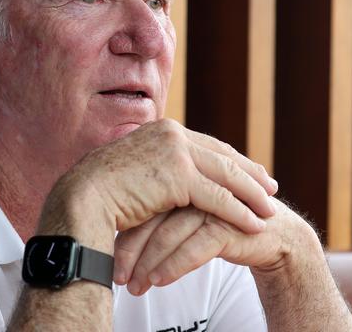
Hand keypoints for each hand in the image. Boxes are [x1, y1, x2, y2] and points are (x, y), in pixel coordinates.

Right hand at [40, 119, 277, 252]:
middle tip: (270, 187)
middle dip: (249, 173)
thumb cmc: (101, 191)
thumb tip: (167, 181)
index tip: (249, 171)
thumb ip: (154, 168)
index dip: (230, 159)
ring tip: (269, 210)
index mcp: (160, 129)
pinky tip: (255, 223)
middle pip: (222, 155)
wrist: (81, 197)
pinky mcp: (178, 174)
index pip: (205, 144)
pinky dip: (240, 212)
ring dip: (252, 194)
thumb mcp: (133, 171)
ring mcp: (175, 150)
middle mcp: (171, 133)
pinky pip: (218, 196)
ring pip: (226, 174)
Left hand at [113, 198, 309, 294]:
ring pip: (171, 232)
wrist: (275, 236)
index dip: (124, 229)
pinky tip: (159, 281)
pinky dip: (174, 265)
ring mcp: (214, 201)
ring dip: (149, 262)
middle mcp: (195, 184)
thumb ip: (160, 212)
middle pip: (153, 216)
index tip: (108, 256)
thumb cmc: (223, 224)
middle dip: (132, 249)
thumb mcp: (187, 214)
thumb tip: (117, 226)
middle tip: (117, 275)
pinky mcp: (231, 222)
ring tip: (134, 286)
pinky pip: (196, 246)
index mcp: (180, 174)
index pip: (143, 201)